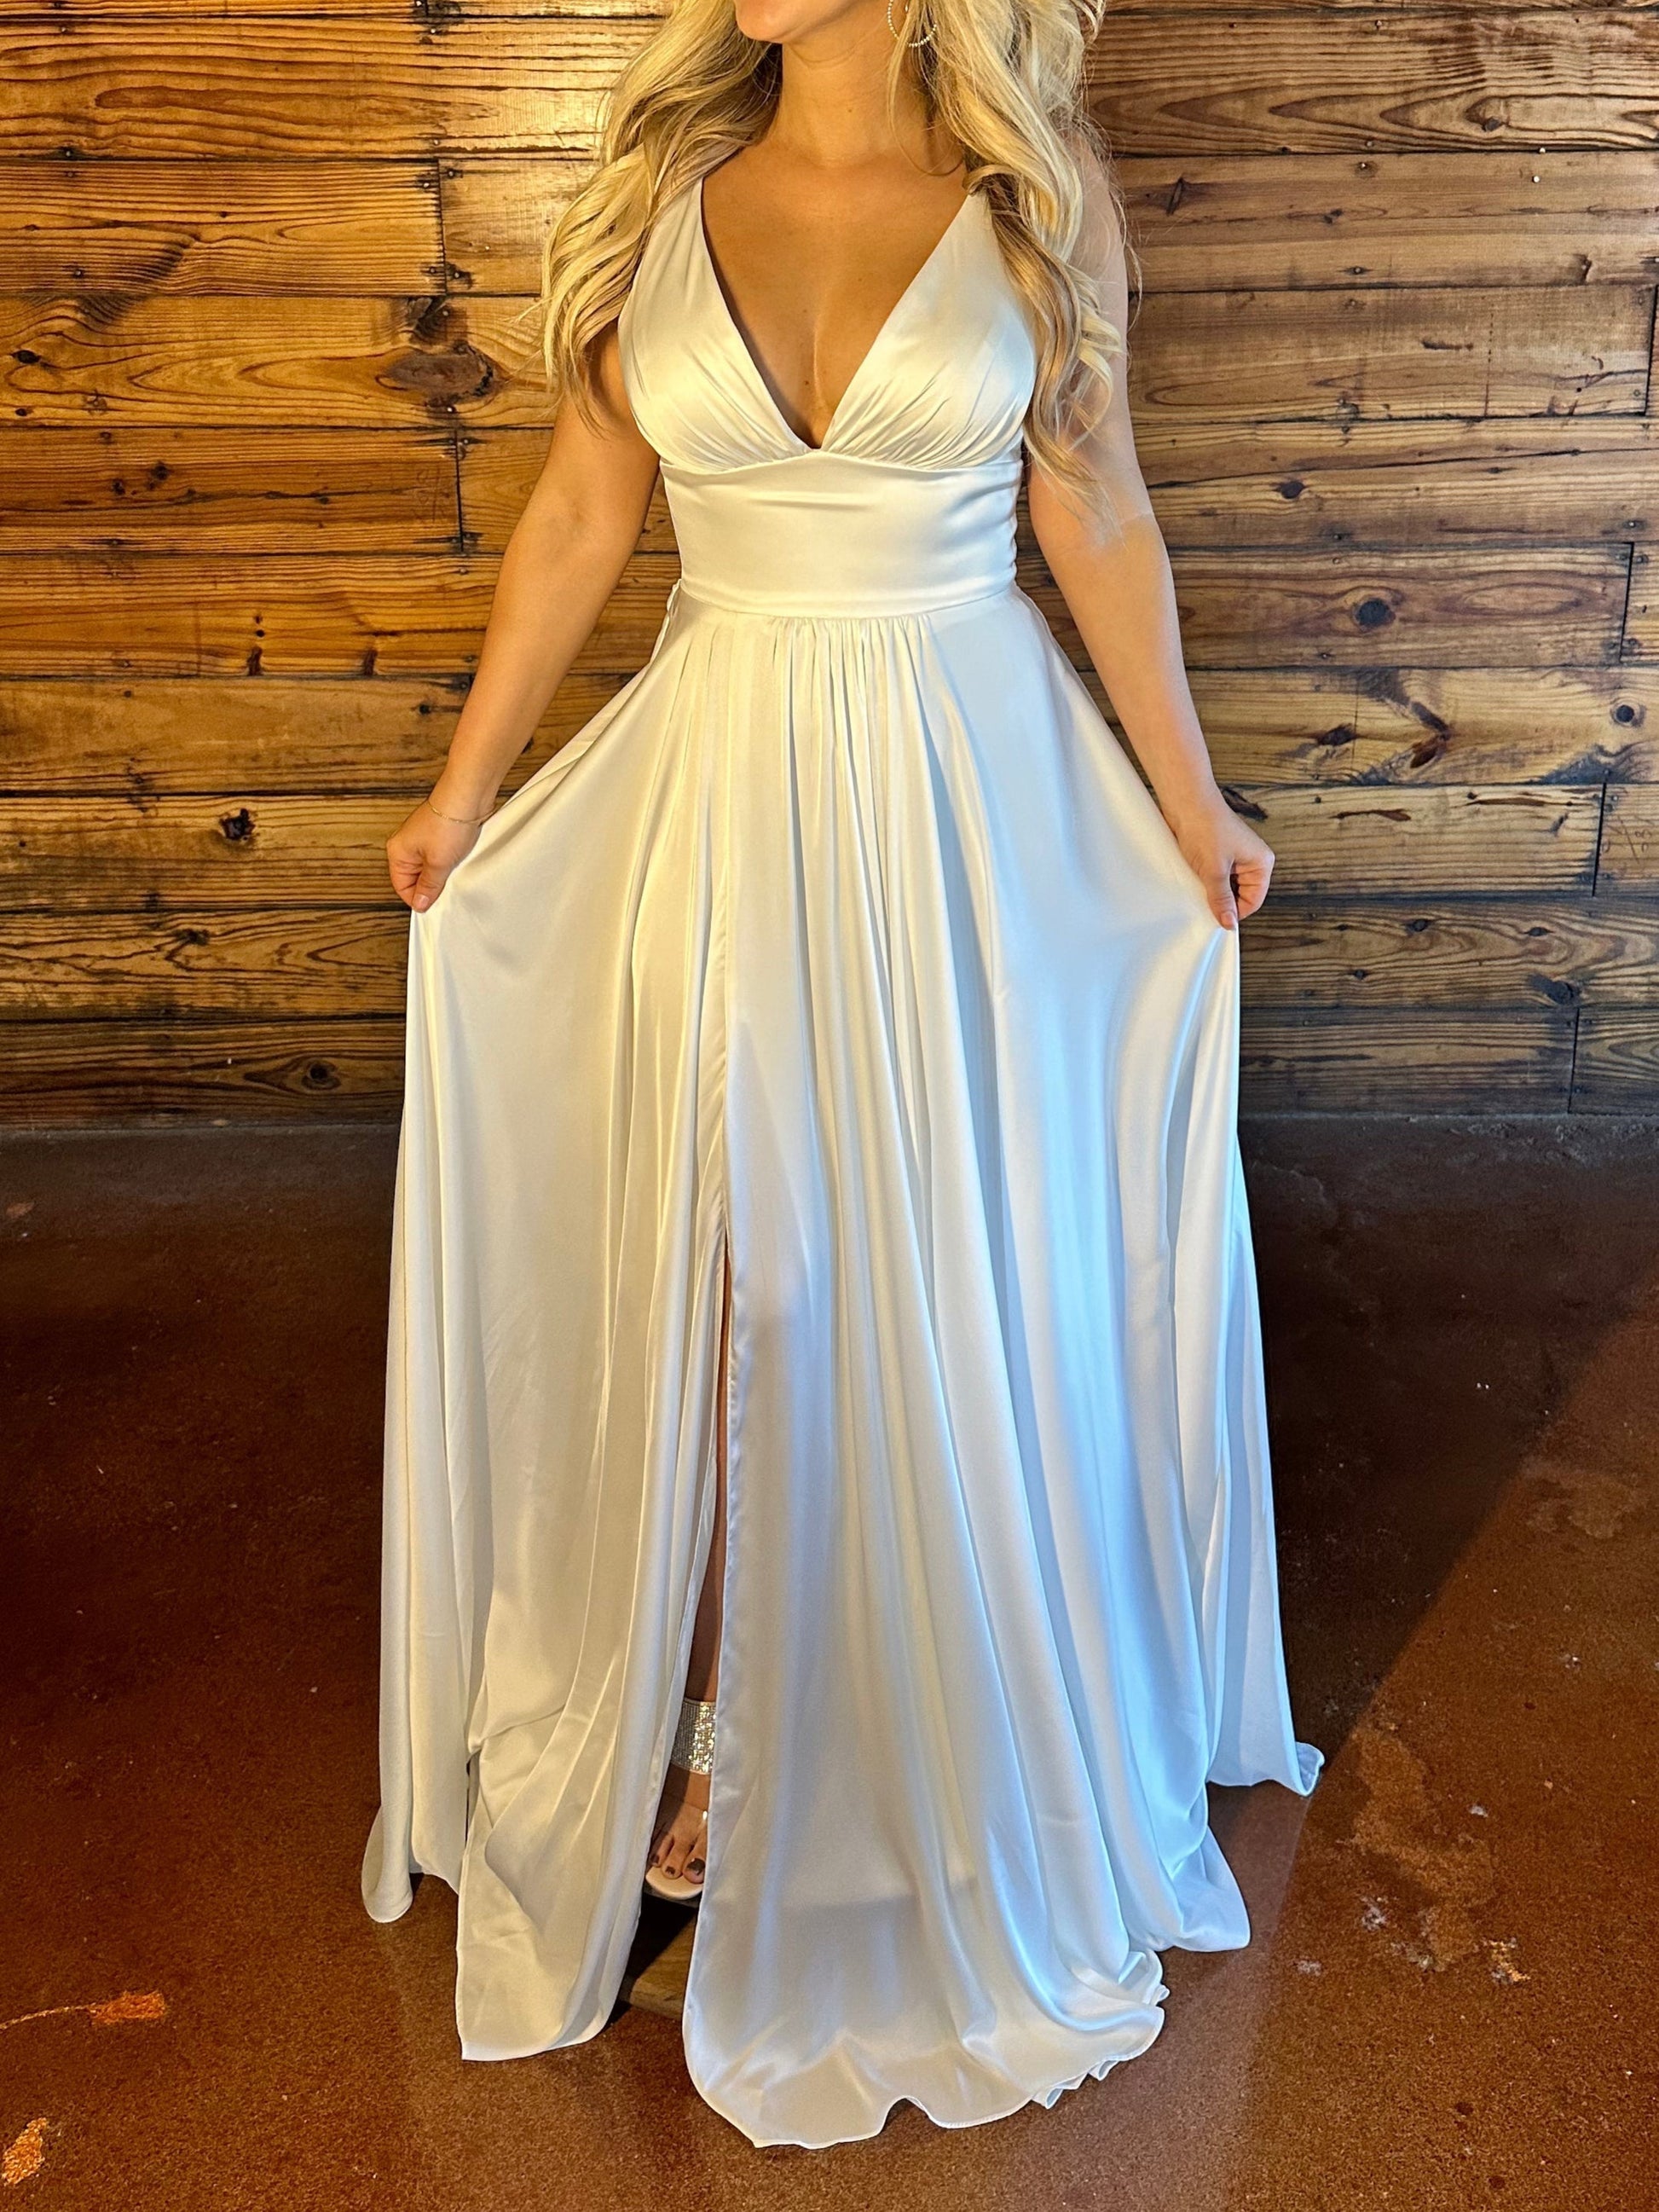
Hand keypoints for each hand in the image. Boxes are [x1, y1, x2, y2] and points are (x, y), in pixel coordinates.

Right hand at [386, 798, 486, 911]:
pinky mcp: (439, 835)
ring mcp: (423, 839)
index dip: (419, 898)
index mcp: (397, 851)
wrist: (468, 797)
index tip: (434, 904)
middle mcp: (406, 845)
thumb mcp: (438, 864)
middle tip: (446, 885)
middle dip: (432, 885)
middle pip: (416, 878)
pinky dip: (451, 861)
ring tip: (454, 868)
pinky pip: (442, 857)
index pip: (402, 887)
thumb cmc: (448, 821)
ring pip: (430, 868)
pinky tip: (459, 860)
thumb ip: (429, 886)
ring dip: (443, 873)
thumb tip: (421, 902)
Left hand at [1165, 792, 1273, 929]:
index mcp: (1261, 862)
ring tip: (1200, 885)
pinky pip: (1216, 877)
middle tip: (1204, 903)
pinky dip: (1206, 882)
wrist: (1185, 802)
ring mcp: (1235, 857)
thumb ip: (1221, 899)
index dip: (1236, 912)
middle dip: (1223, 901)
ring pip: (1227, 887)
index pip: (1253, 901)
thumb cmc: (1205, 827)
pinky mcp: (1219, 854)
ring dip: (1213, 891)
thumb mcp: (1214, 871)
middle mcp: (1252, 860)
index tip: (1217, 921)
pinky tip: (1196, 880)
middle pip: (1241, 895)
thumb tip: (1229, 922)